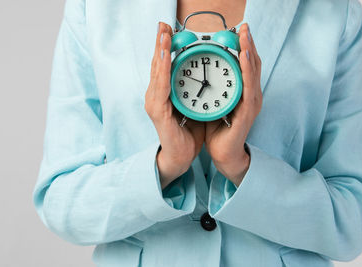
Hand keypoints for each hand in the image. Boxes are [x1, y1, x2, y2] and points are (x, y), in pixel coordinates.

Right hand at [145, 22, 204, 188]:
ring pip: (157, 72)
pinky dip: (164, 70)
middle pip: (157, 64)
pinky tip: (166, 57)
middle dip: (160, 43)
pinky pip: (161, 87)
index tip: (169, 30)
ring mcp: (154, 103)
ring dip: (160, 52)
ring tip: (164, 35)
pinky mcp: (158, 111)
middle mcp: (155, 95)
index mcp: (163, 93)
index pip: (164, 65)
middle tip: (163, 25)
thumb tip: (207, 75)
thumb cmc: (187, 132)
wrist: (181, 156)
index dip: (165, 47)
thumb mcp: (194, 106)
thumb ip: (194, 91)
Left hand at [204, 23, 262, 186]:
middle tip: (244, 26)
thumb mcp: (215, 103)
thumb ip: (213, 89)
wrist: (224, 154)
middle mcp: (251, 95)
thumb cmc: (219, 130)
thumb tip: (201, 73)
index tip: (238, 31)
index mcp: (244, 92)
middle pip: (253, 64)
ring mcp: (252, 103)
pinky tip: (243, 56)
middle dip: (249, 43)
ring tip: (245, 35)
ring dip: (249, 51)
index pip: (246, 65)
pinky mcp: (248, 112)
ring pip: (253, 72)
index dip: (244, 47)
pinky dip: (246, 70)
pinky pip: (248, 87)